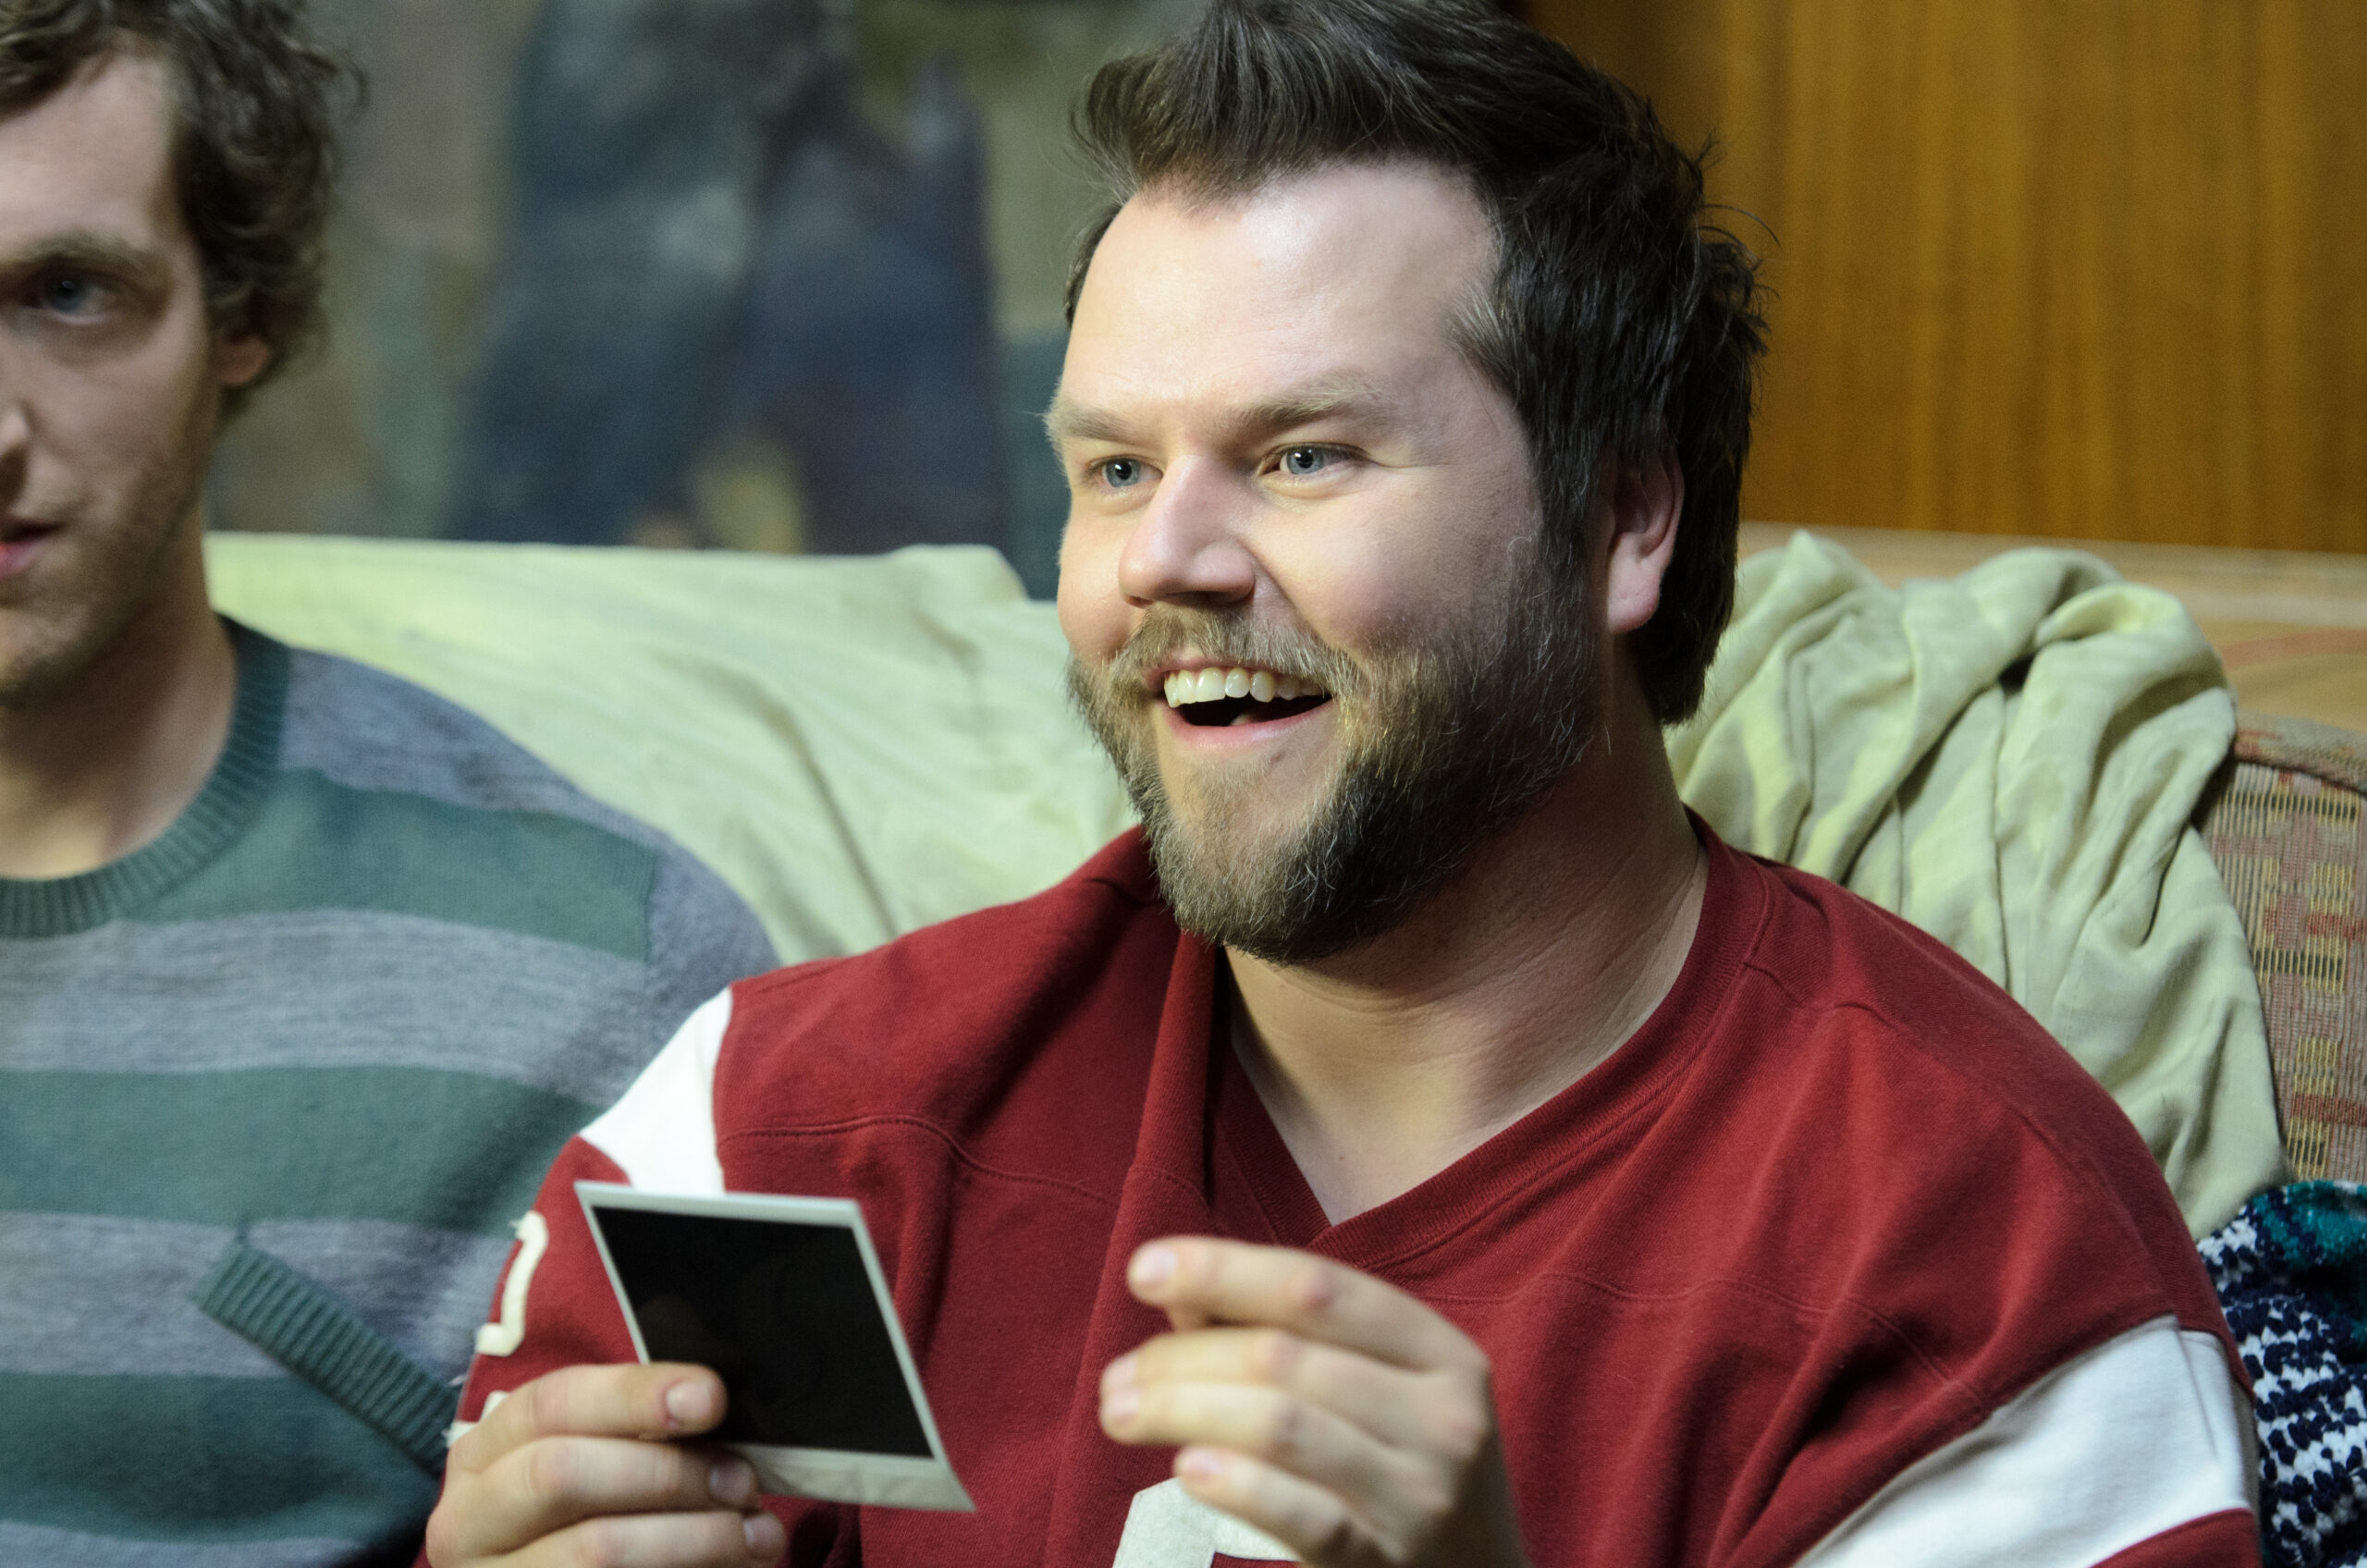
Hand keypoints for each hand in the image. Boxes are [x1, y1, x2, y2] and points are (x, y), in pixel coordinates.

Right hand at [423, 1363, 786, 1566]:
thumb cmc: (587, 1515)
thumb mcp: (593, 1461)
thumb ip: (638, 1431)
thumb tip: (713, 1405)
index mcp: (485, 1454)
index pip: (552, 1403)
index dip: (633, 1394)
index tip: (711, 1398)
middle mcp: (470, 1520)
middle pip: (562, 1474)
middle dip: (667, 1473)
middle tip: (742, 1482)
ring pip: (594, 1549)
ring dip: (693, 1539)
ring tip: (757, 1536)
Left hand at [1099, 1238, 1530, 1567]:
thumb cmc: (1401, 1471)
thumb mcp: (1377, 1392)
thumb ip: (1288, 1335)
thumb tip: (1180, 1295)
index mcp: (1441, 1352)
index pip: (1319, 1286)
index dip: (1223, 1269)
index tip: (1143, 1271)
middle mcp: (1444, 1416)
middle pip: (1284, 1356)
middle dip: (1180, 1358)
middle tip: (1117, 1379)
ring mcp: (1421, 1495)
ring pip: (1282, 1425)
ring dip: (1182, 1411)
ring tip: (1121, 1415)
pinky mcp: (1388, 1564)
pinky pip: (1305, 1517)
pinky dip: (1239, 1485)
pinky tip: (1187, 1469)